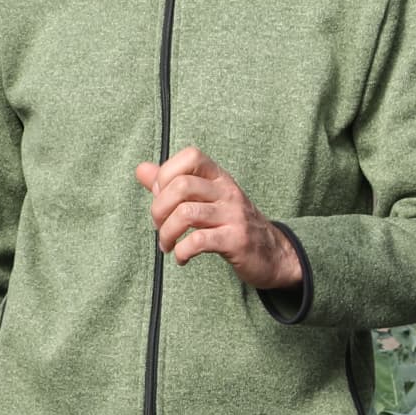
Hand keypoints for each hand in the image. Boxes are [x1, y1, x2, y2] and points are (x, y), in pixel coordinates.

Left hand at [136, 147, 302, 291]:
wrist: (274, 254)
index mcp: (219, 178)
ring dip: (167, 233)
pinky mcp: (236, 240)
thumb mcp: (206, 198)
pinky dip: (182, 251)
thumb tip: (141, 169)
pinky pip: (200, 241)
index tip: (161, 197)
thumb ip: (172, 183)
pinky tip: (182, 258)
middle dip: (159, 209)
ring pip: (187, 213)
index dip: (166, 174)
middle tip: (159, 226)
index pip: (190, 156)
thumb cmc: (232, 224)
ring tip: (167, 245)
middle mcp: (227, 191)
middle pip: (181, 185)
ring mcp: (233, 215)